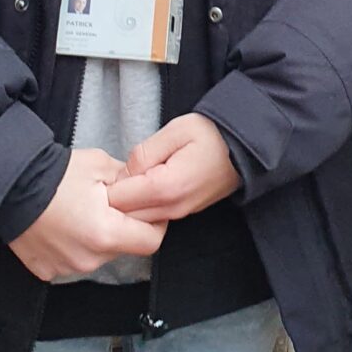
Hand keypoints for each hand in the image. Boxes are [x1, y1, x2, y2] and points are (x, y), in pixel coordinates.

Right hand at [9, 148, 166, 281]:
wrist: (7, 186)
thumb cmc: (53, 174)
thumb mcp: (101, 166)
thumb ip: (130, 181)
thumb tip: (147, 188)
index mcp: (106, 233)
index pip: (150, 241)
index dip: (155, 224)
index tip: (149, 209)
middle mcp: (88, 259)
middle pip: (124, 247)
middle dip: (124, 227)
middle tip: (110, 202)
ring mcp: (66, 268)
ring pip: (99, 255)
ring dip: (99, 237)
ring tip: (83, 210)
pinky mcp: (48, 271)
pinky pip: (73, 259)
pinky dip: (75, 245)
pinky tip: (64, 224)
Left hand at [107, 114, 241, 222]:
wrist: (246, 146)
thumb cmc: (212, 134)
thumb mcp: (175, 131)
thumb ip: (143, 153)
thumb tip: (123, 173)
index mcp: (166, 187)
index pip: (118, 200)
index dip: (107, 185)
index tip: (105, 172)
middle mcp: (172, 208)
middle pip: (125, 216)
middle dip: (114, 199)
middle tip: (113, 176)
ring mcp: (180, 214)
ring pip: (138, 220)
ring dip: (128, 204)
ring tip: (130, 178)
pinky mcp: (185, 212)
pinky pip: (153, 216)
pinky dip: (143, 206)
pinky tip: (144, 186)